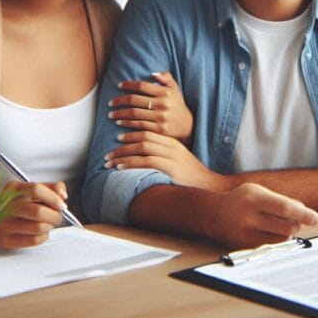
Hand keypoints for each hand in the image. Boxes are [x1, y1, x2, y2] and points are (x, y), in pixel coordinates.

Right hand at [0, 181, 67, 248]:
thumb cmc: (21, 203)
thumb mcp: (34, 189)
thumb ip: (52, 188)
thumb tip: (62, 195)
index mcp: (13, 188)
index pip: (36, 190)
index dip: (53, 198)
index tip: (62, 205)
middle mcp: (5, 205)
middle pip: (38, 211)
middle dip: (54, 216)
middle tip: (57, 217)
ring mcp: (3, 224)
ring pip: (38, 227)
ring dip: (49, 226)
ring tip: (47, 224)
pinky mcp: (5, 240)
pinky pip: (33, 240)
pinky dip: (43, 237)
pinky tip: (40, 233)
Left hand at [103, 130, 231, 190]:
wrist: (208, 185)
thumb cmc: (190, 176)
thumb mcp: (177, 160)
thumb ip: (163, 155)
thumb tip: (143, 157)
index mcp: (173, 142)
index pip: (148, 132)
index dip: (131, 134)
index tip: (117, 139)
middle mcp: (172, 146)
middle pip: (143, 137)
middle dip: (123, 144)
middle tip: (109, 152)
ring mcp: (172, 157)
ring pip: (142, 148)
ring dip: (123, 154)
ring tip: (110, 161)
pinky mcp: (171, 168)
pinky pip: (146, 162)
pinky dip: (131, 163)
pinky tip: (121, 167)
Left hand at [109, 72, 192, 144]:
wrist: (188, 126)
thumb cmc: (177, 105)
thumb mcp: (175, 90)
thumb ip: (166, 78)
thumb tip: (152, 73)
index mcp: (165, 92)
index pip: (142, 86)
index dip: (128, 85)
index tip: (119, 85)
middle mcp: (163, 104)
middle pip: (134, 100)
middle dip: (119, 101)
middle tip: (110, 103)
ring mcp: (161, 117)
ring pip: (134, 113)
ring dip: (120, 113)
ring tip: (111, 114)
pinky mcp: (159, 129)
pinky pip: (138, 125)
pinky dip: (127, 123)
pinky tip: (119, 122)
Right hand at [206, 183, 317, 248]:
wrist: (215, 214)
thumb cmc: (242, 200)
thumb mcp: (259, 192)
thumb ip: (281, 200)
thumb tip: (304, 212)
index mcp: (254, 198)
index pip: (285, 208)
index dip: (303, 214)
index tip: (316, 219)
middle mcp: (249, 217)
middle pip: (287, 227)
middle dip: (297, 224)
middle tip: (295, 220)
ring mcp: (247, 234)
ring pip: (282, 239)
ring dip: (288, 233)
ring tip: (280, 224)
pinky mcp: (246, 246)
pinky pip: (272, 246)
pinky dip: (278, 240)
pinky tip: (270, 232)